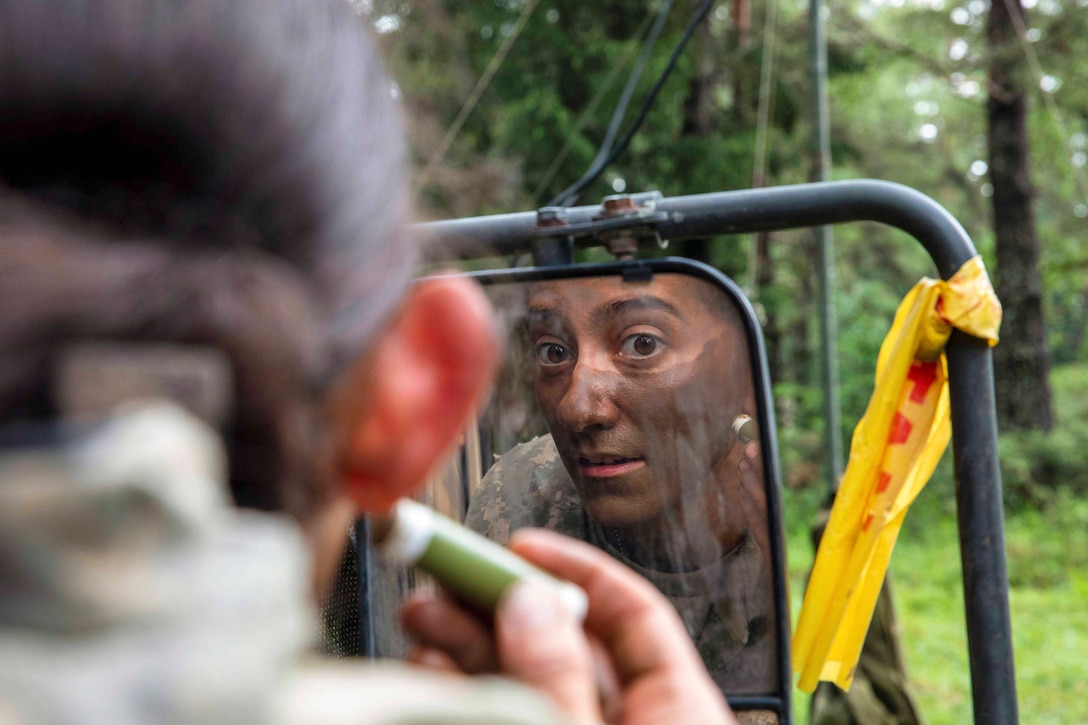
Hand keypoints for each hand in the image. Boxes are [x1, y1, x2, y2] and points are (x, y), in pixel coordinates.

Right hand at [402, 529, 736, 724]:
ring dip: (469, 643)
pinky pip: (505, 712)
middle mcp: (629, 722)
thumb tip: (531, 604)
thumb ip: (561, 677)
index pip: (636, 615)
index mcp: (678, 715)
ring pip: (524, 679)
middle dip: (500, 604)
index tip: (519, 545)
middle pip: (565, 642)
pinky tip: (430, 672)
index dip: (576, 569)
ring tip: (421, 617)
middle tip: (446, 577)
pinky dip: (467, 691)